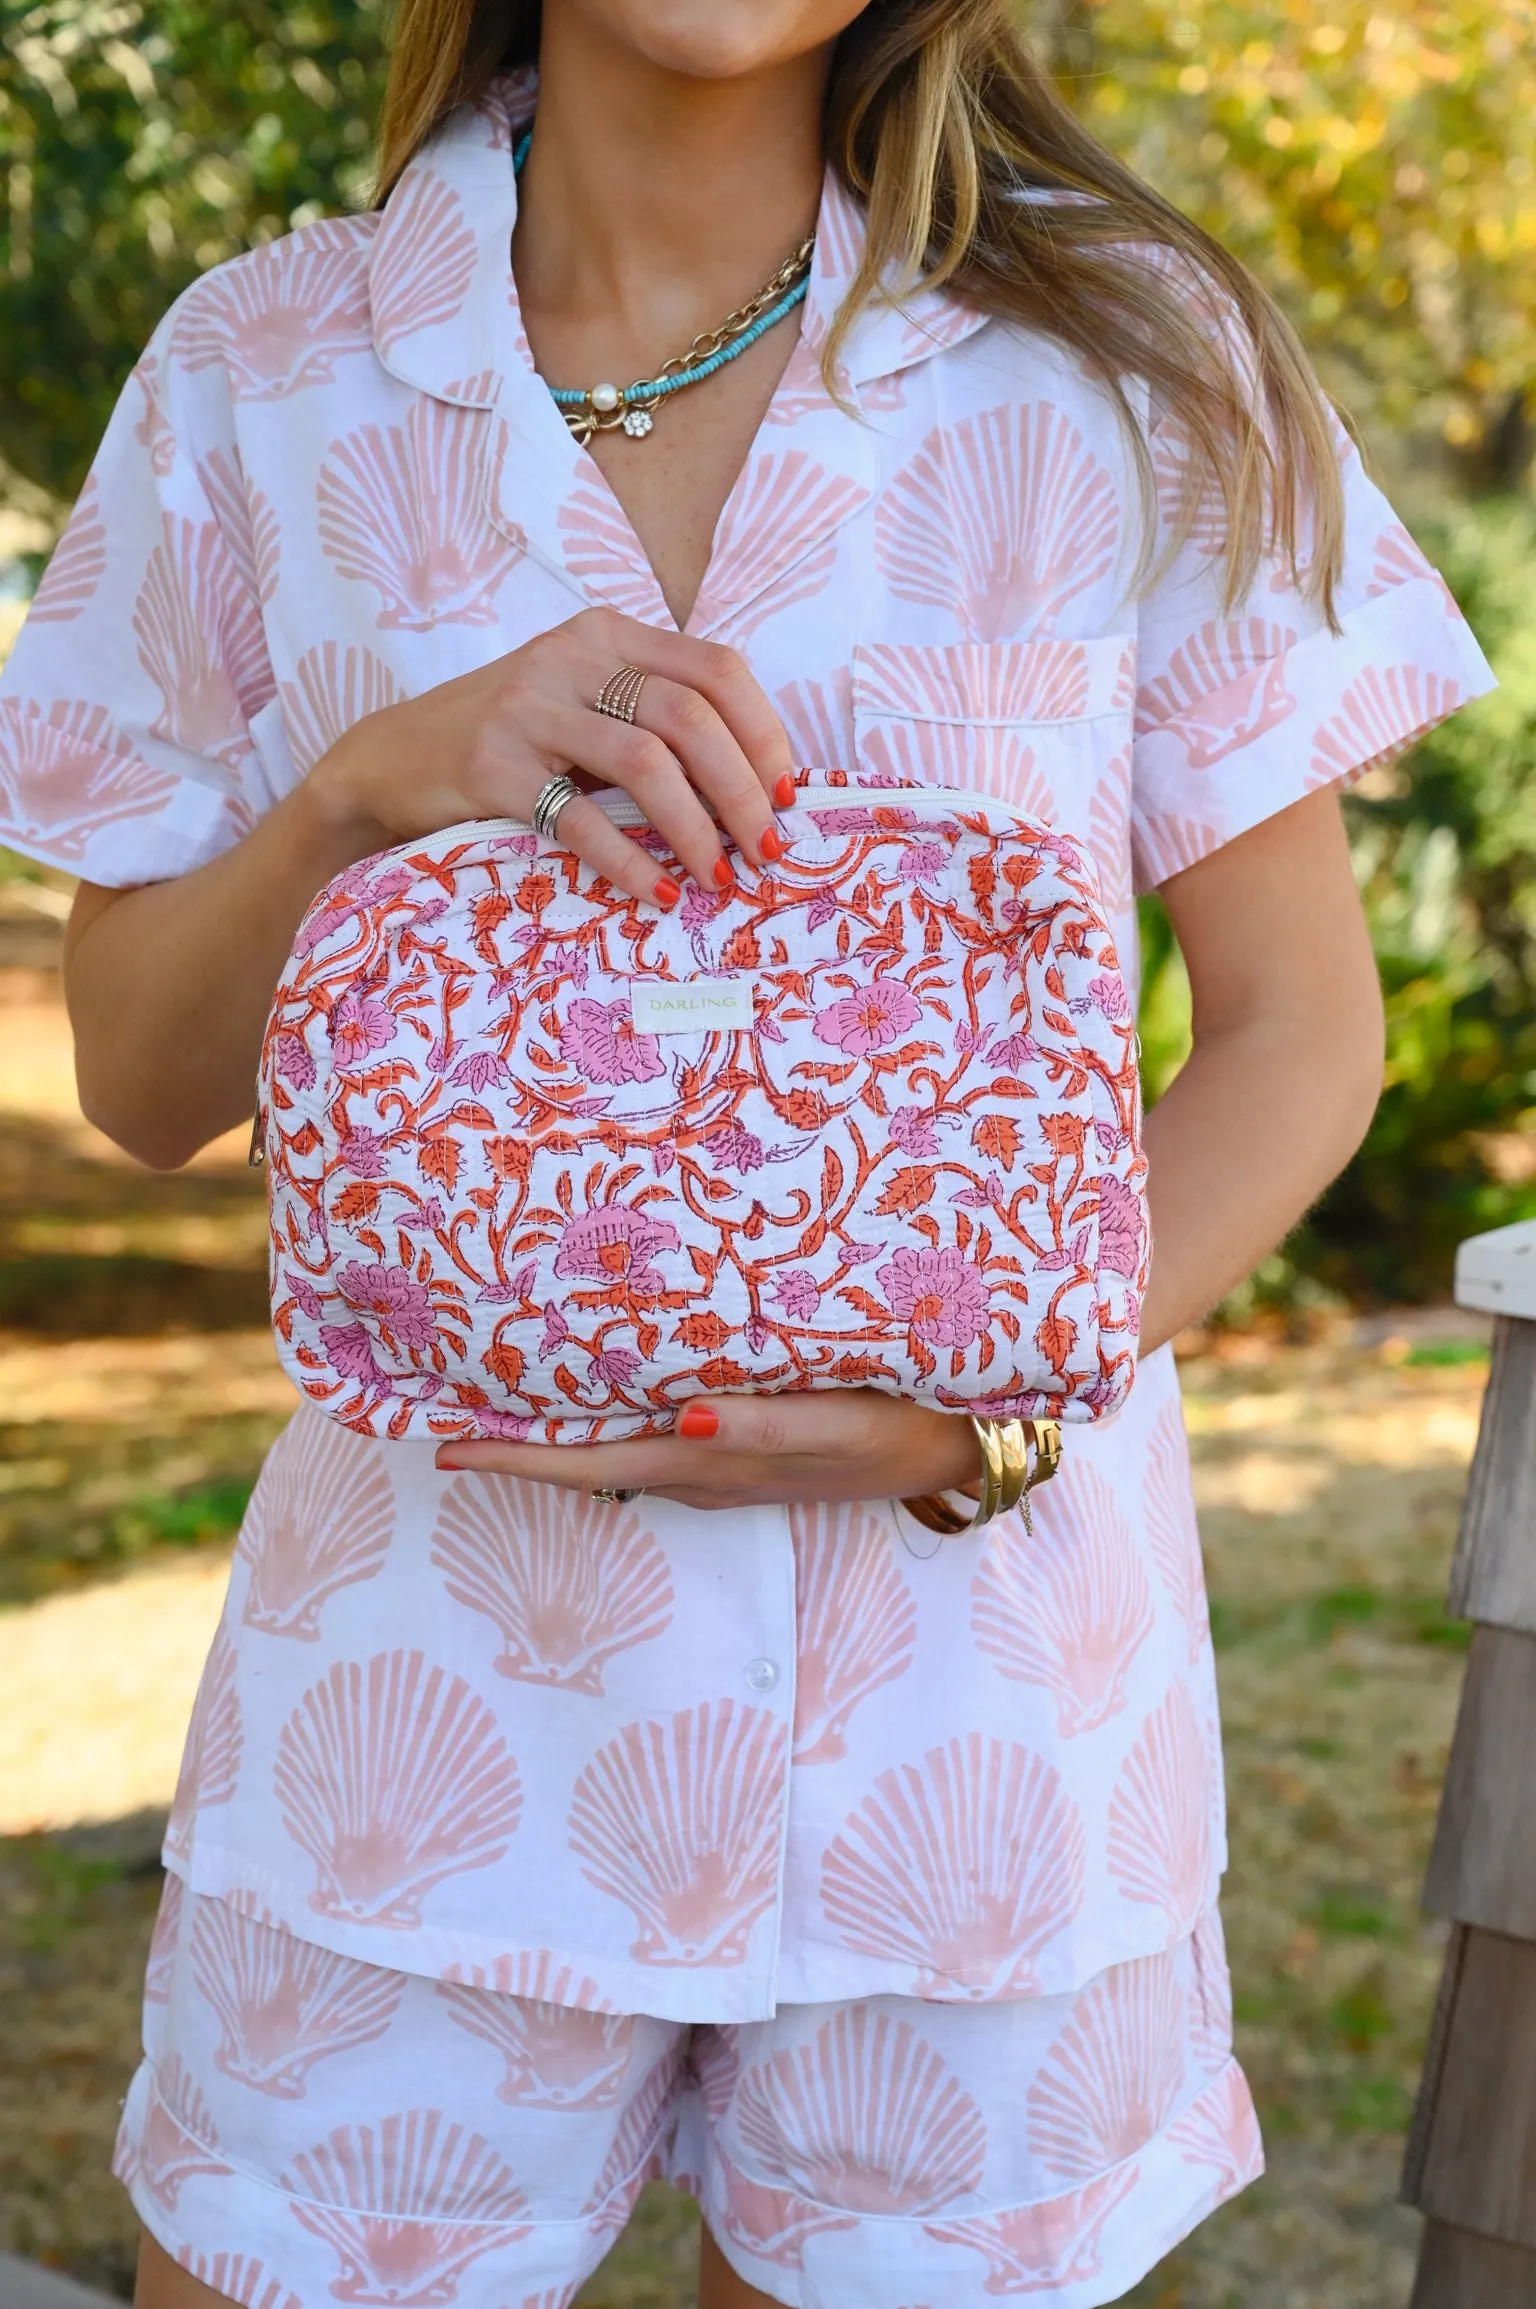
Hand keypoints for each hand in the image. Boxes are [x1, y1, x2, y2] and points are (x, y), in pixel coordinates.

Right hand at [309, 606, 795, 908]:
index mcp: (605, 635)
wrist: (390, 760)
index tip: (786, 795)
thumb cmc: (506, 740)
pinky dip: (629, 860)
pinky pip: (579, 817)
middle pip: (691, 717)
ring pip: (646, 761)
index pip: (716, 669)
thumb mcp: (580, 703)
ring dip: (697, 828)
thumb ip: (650, 718)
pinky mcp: (491, 766)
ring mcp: (527, 708)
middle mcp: (569, 657)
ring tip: (719, 877)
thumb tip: (754, 786)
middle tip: (766, 851)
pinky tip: (656, 892)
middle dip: (743, 791)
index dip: (764, 733)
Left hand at [433, 1390, 981, 1511]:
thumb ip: (759, 1429)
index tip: (445, 1443)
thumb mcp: (835, 1425)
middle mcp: (701, 1469)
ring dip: (561, 1425)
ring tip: (502, 1387)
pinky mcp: (743, 1446)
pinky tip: (603, 1379)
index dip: (516, 1456)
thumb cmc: (897, 1428)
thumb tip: (679, 1424)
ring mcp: (721, 1463)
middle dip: (519, 1439)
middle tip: (449, 1404)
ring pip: (618, 1445)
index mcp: (709, 1464)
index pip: (589, 1464)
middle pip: (587, 1458)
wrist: (956, 1448)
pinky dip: (612, 1411)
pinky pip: (656, 1432)